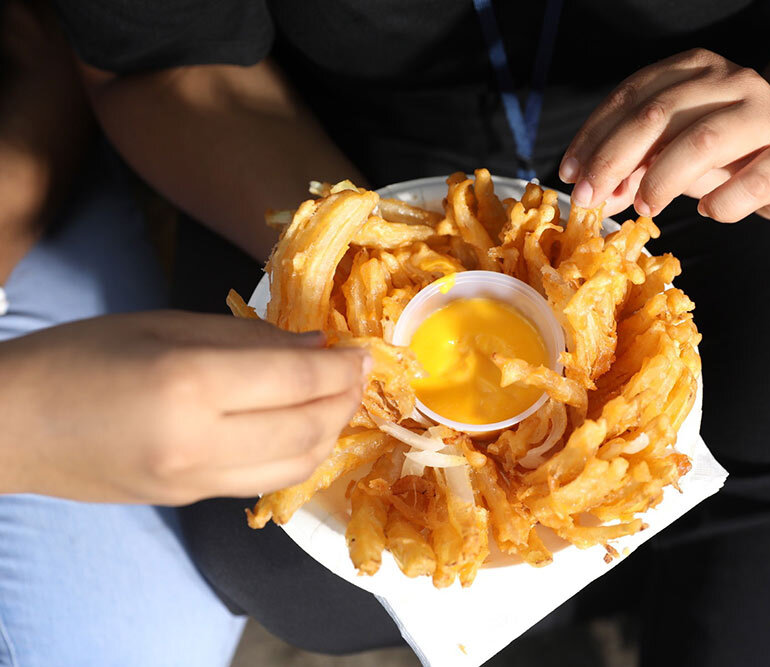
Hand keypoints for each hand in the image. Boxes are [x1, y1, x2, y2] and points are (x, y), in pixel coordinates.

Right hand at [0, 311, 368, 504]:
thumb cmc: (81, 356)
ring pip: (299, 464)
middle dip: (347, 398)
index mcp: (192, 384)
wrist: (14, 426)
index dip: (344, 364)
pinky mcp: (194, 499)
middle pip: (311, 428)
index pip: (299, 377)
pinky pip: (268, 478)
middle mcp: (202, 442)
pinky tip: (302, 424)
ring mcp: (198, 481)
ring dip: (332, 430)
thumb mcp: (166, 324)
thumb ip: (247, 338)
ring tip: (338, 397)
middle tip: (358, 371)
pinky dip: (300, 451)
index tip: (365, 350)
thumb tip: (315, 344)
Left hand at [559, 48, 769, 221]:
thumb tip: (598, 193)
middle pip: (659, 114)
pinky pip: (752, 181)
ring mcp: (766, 117)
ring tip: (644, 207)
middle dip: (615, 159)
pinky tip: (707, 212)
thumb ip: (638, 163)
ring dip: (662, 178)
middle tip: (591, 197)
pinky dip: (722, 202)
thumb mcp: (676, 149)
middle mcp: (732, 82)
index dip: (595, 136)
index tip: (570, 173)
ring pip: (703, 140)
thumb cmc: (730, 150)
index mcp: (695, 69)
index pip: (632, 96)